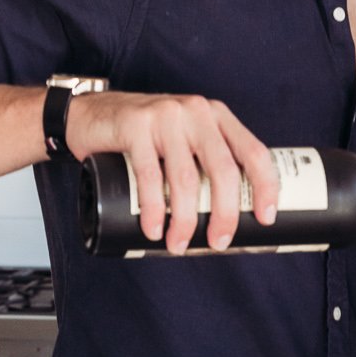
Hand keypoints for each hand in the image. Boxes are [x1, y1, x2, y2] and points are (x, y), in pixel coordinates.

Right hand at [66, 91, 278, 252]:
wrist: (90, 114)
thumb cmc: (144, 135)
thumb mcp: (184, 138)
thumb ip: (205, 160)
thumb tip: (230, 215)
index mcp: (216, 116)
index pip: (254, 151)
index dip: (266, 187)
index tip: (266, 218)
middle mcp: (196, 112)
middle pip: (223, 170)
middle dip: (225, 214)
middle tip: (218, 241)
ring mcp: (166, 116)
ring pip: (186, 178)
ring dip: (185, 220)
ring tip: (179, 244)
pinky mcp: (135, 126)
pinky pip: (149, 176)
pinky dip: (152, 210)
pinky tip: (154, 229)